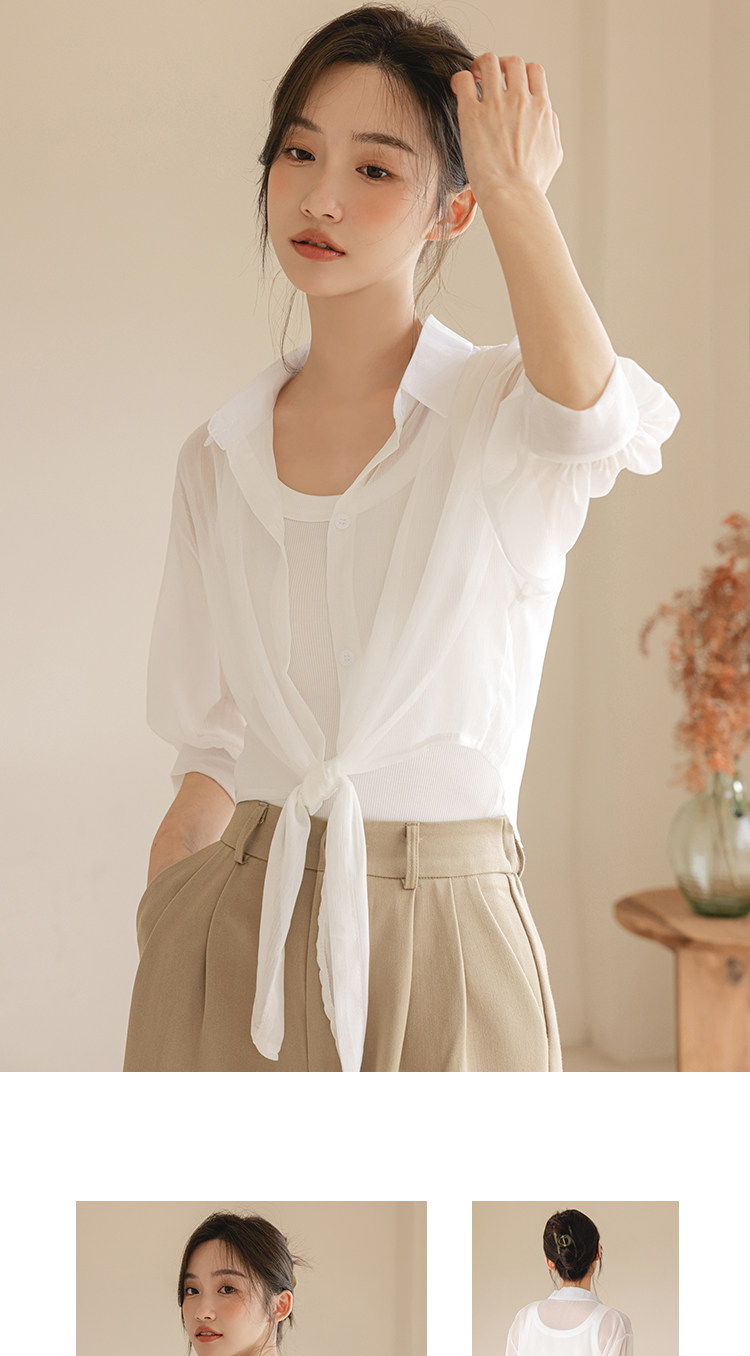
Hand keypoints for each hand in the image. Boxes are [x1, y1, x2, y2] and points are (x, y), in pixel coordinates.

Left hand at [450, 54, 562, 201]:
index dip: (521, 73)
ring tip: (472, 78)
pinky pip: (462, 80)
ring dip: (479, 65)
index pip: (534, 71)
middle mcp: (520, 100)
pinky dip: (459, 79)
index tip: (511, 83)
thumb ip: (552, 129)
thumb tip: (548, 116)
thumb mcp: (554, 154)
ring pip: (488, 62)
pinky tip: (457, 89)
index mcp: (541, 107)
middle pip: (513, 62)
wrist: (513, 196)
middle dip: (501, 65)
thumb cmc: (532, 184)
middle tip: (489, 78)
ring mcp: (496, 105)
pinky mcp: (472, 115)